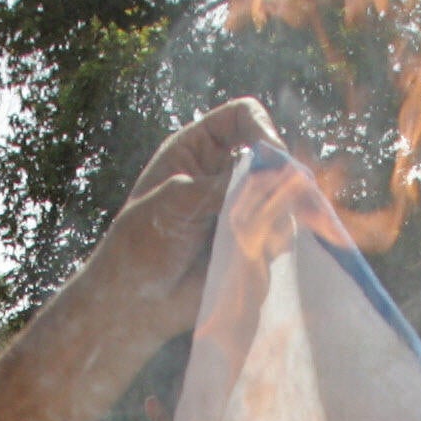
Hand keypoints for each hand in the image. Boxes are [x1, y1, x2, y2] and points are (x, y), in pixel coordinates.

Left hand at [95, 99, 284, 335]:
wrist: (136, 303)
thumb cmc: (140, 244)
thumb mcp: (175, 202)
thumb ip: (222, 184)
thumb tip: (272, 175)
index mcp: (198, 149)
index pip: (243, 117)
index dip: (262, 128)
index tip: (272, 156)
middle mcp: (225, 173)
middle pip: (272, 156)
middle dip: (280, 177)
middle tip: (284, 200)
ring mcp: (242, 209)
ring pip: (282, 197)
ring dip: (274, 215)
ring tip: (245, 239)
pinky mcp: (252, 243)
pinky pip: (280, 234)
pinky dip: (272, 243)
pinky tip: (249, 257)